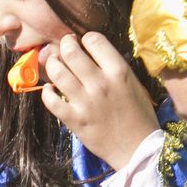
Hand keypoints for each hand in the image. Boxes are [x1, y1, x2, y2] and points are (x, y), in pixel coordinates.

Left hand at [40, 33, 159, 168]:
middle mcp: (100, 83)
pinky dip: (47, 92)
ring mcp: (85, 102)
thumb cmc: (139, 115)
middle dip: (64, 45)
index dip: (85, 39)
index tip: (83, 44)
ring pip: (57, 72)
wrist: (138, 148)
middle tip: (64, 48)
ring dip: (52, 64)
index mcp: (119, 71)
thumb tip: (93, 53)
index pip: (94, 40)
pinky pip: (51, 100)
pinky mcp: (75, 119)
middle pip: (70, 52)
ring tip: (54, 64)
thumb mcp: (134, 84)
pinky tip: (50, 89)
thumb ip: (114, 67)